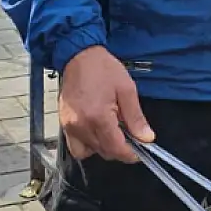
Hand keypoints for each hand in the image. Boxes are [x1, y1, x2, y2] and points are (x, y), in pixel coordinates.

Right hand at [58, 46, 153, 161]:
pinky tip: (97, 131)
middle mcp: (81, 125)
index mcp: (98, 117)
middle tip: (128, 136)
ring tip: (111, 132)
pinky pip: (75, 146)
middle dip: (118, 150)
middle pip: (103, 152)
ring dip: (103, 148)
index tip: (139, 151)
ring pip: (88, 152)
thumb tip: (147, 139)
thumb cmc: (103, 69)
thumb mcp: (126, 90)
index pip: (116, 148)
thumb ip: (136, 117)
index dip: (130, 154)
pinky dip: (87, 145)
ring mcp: (69, 126)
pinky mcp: (63, 123)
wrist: (79, 55)